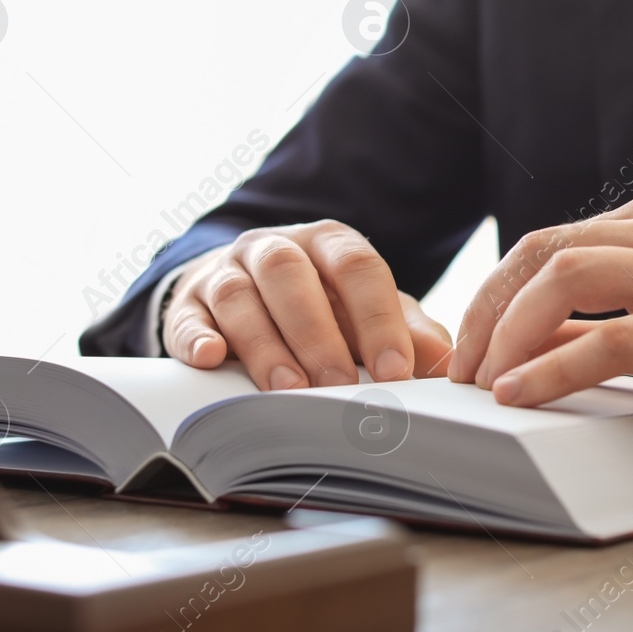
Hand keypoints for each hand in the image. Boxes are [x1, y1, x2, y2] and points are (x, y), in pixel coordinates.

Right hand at [162, 222, 453, 390]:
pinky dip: (197, 337)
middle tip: (338, 385)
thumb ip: (407, 332)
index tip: (394, 371)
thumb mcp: (367, 313)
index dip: (377, 318)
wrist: (247, 295)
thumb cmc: (322, 308)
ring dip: (264, 343)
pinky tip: (210, 359)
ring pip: (240, 294)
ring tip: (287, 388)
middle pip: (292, 274)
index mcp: (329, 243)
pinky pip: (186, 315)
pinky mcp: (188, 303)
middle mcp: (275, 247)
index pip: (357, 267)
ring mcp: (226, 270)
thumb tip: (446, 362)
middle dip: (317, 332)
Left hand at [447, 192, 632, 443]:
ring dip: (510, 335)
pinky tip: (523, 394)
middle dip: (486, 314)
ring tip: (487, 385)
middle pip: (542, 252)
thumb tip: (519, 350)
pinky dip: (556, 367)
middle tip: (463, 373)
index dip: (492, 298)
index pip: (545, 243)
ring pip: (567, 278)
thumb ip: (597, 326)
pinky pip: (613, 337)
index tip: (468, 352)